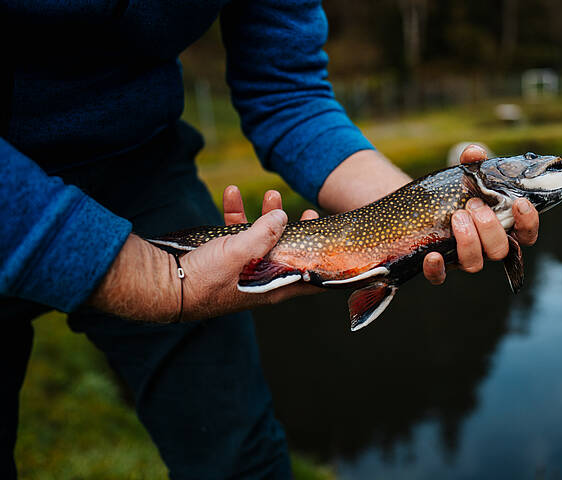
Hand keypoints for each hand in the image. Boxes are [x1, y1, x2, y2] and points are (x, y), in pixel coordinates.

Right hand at [179, 186, 321, 318]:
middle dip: (297, 229)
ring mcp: (245, 268)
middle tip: (306, 212)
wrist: (167, 286)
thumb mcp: (243, 253)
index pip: (313, 278)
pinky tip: (230, 193)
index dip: (328, 263)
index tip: (338, 246)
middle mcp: (265, 278)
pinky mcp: (226, 258)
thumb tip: (282, 217)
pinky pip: (237, 234)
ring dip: (266, 215)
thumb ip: (266, 234)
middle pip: (289, 252)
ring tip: (270, 193)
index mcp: (276, 285)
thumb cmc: (208, 278)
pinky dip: (235, 214)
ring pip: (263, 239)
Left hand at [421, 144, 539, 284]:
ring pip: (475, 264)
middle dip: (490, 227)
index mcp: (502, 227)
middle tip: (474, 205)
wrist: (423, 208)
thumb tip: (474, 152)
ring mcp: (463, 258)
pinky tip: (432, 254)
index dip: (528, 223)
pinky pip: (439, 277)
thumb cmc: (456, 194)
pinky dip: (437, 268)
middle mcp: (486, 247)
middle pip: (500, 250)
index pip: (527, 235)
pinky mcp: (439, 266)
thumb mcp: (465, 177)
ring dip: (469, 241)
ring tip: (457, 216)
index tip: (519, 203)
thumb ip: (473, 164)